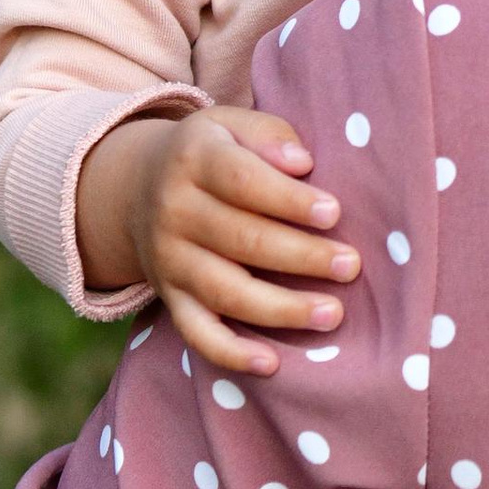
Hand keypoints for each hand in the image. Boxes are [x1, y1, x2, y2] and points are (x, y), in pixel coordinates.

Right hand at [75, 107, 358, 375]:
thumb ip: (270, 136)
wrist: (138, 187)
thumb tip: (302, 163)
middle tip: (351, 265)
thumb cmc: (214, 153)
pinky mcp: (169, 298)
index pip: (242, 181)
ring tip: (332, 314)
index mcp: (194, 159)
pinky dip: (231, 353)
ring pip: (225, 291)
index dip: (289, 200)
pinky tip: (271, 364)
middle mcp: (174, 212)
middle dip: (301, 256)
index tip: (334, 213)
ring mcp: (169, 260)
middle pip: (242, 239)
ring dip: (281, 309)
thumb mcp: (233, 124)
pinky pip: (196, 333)